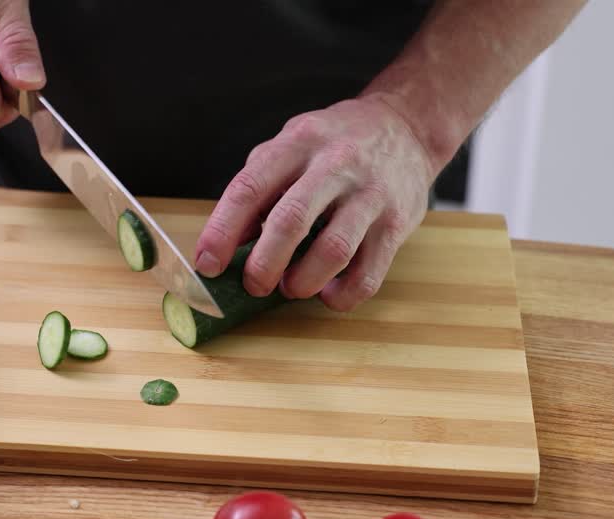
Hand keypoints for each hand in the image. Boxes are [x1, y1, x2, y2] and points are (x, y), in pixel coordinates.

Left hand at [194, 96, 434, 311]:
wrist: (407, 129)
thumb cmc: (334, 146)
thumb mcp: (290, 148)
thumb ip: (257, 189)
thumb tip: (223, 244)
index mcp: (297, 143)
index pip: (250, 188)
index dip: (222, 231)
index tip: (206, 265)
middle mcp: (335, 164)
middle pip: (291, 221)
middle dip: (263, 265)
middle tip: (254, 285)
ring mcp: (370, 193)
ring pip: (333, 250)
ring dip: (303, 282)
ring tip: (292, 287)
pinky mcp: (397, 222)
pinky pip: (368, 273)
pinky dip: (342, 295)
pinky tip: (329, 293)